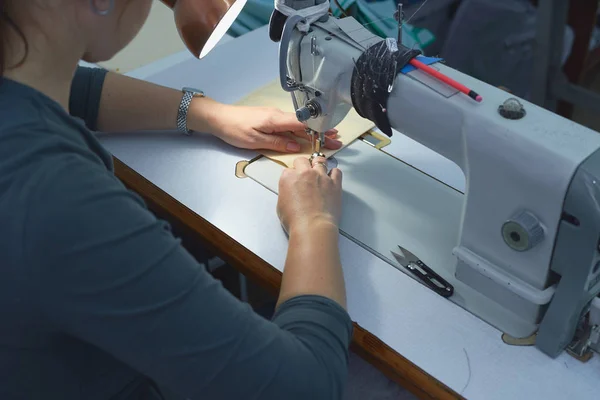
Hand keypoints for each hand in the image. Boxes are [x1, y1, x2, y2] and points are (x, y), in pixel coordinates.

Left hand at [194, 101, 341, 151]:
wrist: (218, 117)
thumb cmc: (234, 129)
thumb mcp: (254, 140)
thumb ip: (277, 144)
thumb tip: (296, 148)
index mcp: (276, 119)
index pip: (302, 124)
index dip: (318, 131)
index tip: (331, 137)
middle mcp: (278, 115)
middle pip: (304, 125)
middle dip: (321, 133)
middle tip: (336, 140)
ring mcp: (275, 116)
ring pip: (298, 125)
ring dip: (314, 132)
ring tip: (329, 138)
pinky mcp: (270, 119)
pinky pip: (290, 126)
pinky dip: (302, 131)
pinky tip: (309, 136)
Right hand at [277, 157, 341, 233]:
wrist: (312, 226)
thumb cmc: (296, 220)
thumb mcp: (281, 206)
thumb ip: (286, 193)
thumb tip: (290, 193)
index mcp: (288, 178)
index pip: (288, 170)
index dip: (291, 176)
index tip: (294, 182)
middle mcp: (305, 173)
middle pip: (302, 161)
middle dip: (302, 166)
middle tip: (304, 173)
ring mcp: (321, 177)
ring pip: (320, 161)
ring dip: (318, 165)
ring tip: (319, 172)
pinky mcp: (335, 183)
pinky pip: (336, 171)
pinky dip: (334, 174)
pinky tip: (331, 179)